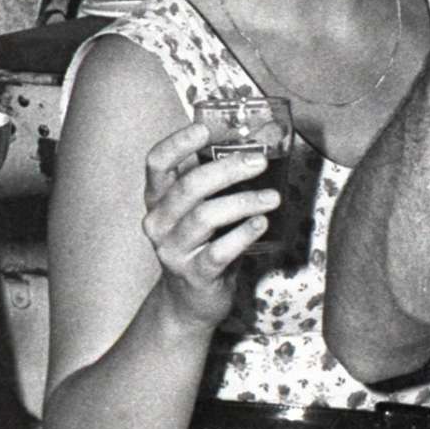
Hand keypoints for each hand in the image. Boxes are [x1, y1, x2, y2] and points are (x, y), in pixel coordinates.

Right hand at [138, 123, 279, 327]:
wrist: (189, 299)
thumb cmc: (202, 241)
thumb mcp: (202, 206)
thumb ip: (220, 176)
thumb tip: (265, 137)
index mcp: (158, 198)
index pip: (156, 163)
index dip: (177, 143)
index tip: (204, 129)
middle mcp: (158, 222)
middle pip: (188, 187)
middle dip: (227, 169)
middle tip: (259, 162)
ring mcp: (173, 250)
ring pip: (205, 217)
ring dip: (243, 202)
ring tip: (273, 197)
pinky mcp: (194, 275)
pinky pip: (219, 251)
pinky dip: (243, 235)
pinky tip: (261, 223)